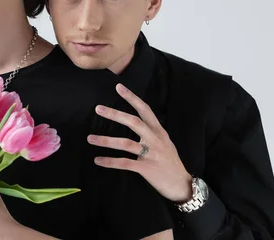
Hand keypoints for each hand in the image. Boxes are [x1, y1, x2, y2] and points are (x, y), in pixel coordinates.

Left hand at [88, 84, 192, 202]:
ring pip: (125, 143)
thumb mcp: (165, 143)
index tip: (118, 87)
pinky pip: (125, 163)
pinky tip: (98, 160)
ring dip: (106, 140)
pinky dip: (110, 161)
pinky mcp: (147, 169)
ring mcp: (151, 154)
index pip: (145, 110)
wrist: (182, 185)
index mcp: (159, 131)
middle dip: (115, 114)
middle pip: (133, 122)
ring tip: (90, 138)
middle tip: (98, 108)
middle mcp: (155, 140)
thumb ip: (151, 132)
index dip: (132, 98)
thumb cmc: (171, 163)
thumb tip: (135, 122)